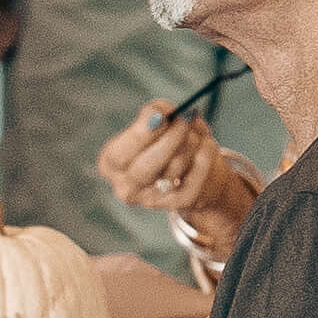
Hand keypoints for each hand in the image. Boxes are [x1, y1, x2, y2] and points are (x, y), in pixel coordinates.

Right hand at [94, 99, 260, 265]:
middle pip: (149, 164)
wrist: (188, 170)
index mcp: (111, 163)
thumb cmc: (163, 139)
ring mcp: (150, 200)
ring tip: (194, 134)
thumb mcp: (154, 121)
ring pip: (175, 167)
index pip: (121, 153)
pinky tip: (206, 145)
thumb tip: (164, 112)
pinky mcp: (176, 204)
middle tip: (183, 121)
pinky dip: (205, 157)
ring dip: (191, 143)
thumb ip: (155, 113)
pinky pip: (195, 178)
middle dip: (171, 137)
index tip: (163, 113)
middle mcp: (126, 186)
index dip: (144, 132)